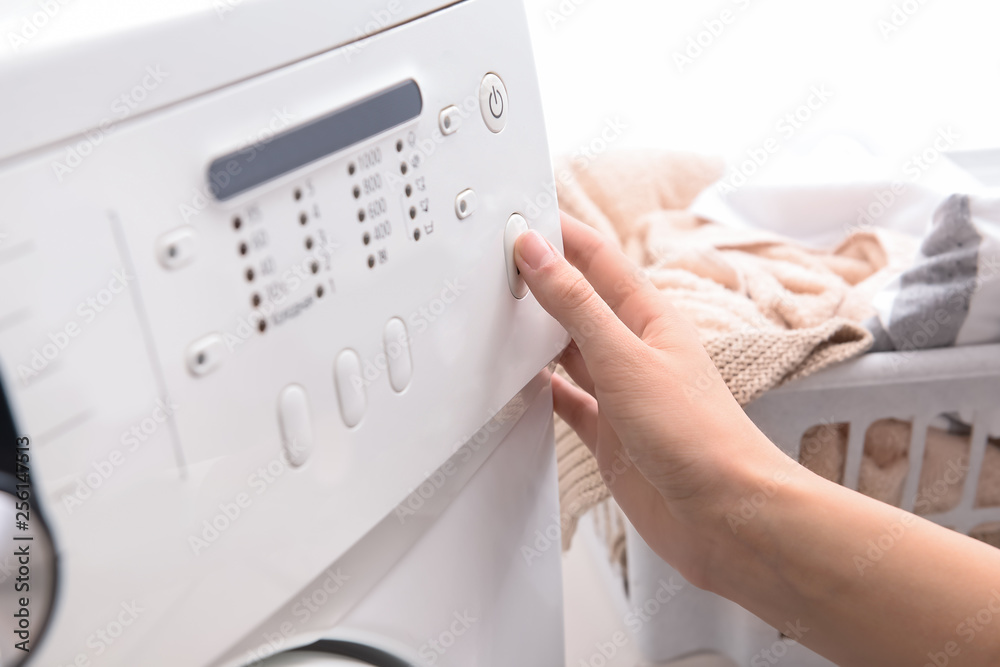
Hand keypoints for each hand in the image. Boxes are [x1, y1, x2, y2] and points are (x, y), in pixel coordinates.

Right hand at [515, 213, 782, 585]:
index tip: (519, 217)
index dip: (560, 235)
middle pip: (579, 301)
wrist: (726, 516)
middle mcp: (634, 351)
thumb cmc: (699, 436)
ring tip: (498, 312)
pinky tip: (520, 384)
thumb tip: (538, 254)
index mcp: (649, 318)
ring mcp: (621, 393)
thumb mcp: (626, 358)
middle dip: (542, 279)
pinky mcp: (609, 433)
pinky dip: (541, 390)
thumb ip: (576, 306)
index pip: (597, 259)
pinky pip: (566, 400)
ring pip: (568, 350)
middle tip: (497, 261)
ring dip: (537, 333)